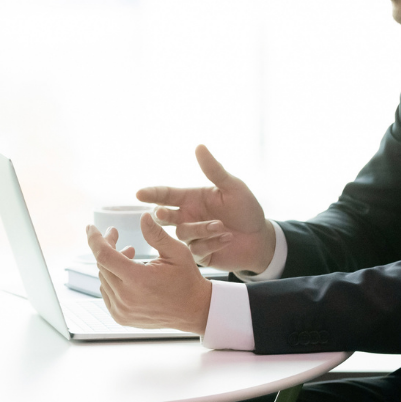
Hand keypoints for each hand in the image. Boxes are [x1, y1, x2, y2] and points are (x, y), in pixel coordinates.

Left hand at [85, 213, 213, 332]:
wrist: (194, 311)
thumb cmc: (187, 280)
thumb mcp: (177, 253)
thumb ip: (156, 234)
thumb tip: (143, 216)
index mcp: (138, 280)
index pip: (104, 256)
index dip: (95, 239)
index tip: (91, 228)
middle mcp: (126, 298)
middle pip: (102, 265)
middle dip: (106, 246)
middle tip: (116, 235)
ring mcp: (122, 310)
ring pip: (103, 278)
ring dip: (110, 263)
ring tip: (129, 254)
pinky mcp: (121, 317)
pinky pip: (106, 292)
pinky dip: (111, 279)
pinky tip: (126, 273)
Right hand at [136, 145, 273, 273]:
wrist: (261, 239)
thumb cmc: (247, 209)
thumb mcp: (233, 187)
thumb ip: (214, 170)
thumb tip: (199, 146)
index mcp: (192, 199)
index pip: (166, 195)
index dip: (152, 193)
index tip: (139, 193)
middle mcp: (188, 217)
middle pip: (164, 217)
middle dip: (163, 215)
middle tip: (163, 213)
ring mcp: (193, 237)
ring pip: (183, 234)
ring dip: (202, 229)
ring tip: (222, 226)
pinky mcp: (200, 254)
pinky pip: (196, 250)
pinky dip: (212, 243)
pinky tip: (228, 238)